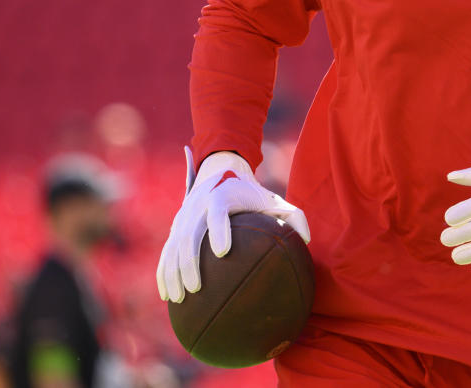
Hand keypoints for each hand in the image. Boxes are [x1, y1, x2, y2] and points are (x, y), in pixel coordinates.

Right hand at [156, 147, 309, 302]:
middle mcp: (200, 204)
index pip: (218, 211)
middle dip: (190, 262)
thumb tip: (307, 241)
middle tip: (197, 288)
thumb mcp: (275, 199)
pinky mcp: (176, 226)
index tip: (222, 252)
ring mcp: (184, 216)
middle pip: (190, 234)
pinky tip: (167, 296)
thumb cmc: (253, 193)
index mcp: (225, 194)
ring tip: (180, 298)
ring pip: (173, 246)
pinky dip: (163, 273)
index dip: (219, 230)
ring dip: (173, 272)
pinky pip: (166, 251)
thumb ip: (294, 217)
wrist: (222, 171)